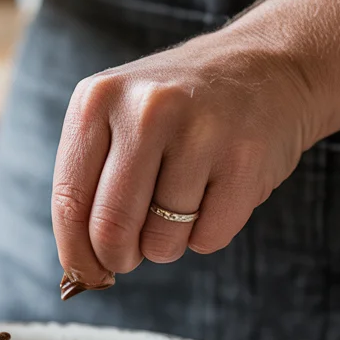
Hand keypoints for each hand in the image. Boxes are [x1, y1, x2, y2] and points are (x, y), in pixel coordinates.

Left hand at [52, 25, 320, 287]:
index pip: (69, 200)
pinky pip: (208, 239)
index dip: (75, 252)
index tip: (85, 274)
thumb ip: (89, 182)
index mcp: (98, 100)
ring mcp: (200, 132)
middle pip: (111, 228)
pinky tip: (214, 194)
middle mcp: (147, 110)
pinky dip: (207, 234)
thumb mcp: (118, 118)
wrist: (269, 66)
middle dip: (118, 257)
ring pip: (161, 240)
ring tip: (180, 205)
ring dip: (166, 244)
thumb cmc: (178, 108)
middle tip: (129, 256)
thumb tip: (81, 268)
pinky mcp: (246, 159)